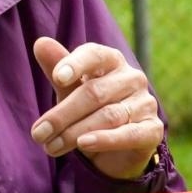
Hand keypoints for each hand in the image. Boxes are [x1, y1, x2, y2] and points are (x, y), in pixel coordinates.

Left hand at [29, 37, 163, 180]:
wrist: (114, 149)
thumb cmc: (88, 109)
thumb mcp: (68, 88)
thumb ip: (56, 67)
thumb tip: (40, 43)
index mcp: (111, 60)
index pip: (95, 54)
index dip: (76, 64)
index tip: (57, 77)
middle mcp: (132, 78)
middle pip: (94, 92)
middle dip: (62, 115)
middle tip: (38, 133)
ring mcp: (145, 103)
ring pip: (107, 116)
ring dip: (74, 133)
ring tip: (50, 146)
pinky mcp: (153, 130)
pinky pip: (129, 134)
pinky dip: (105, 139)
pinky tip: (83, 144)